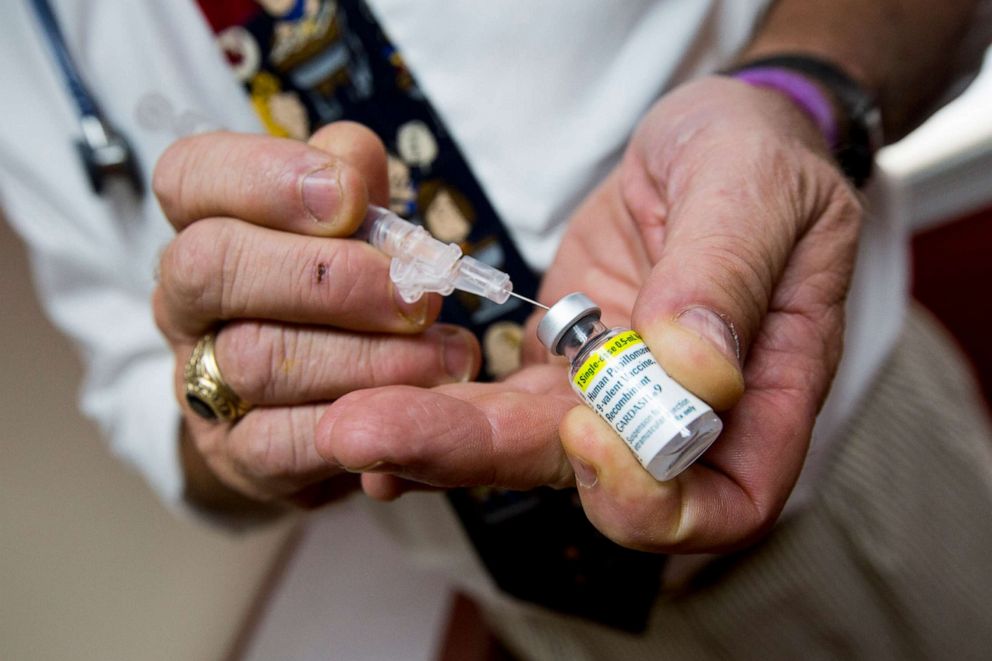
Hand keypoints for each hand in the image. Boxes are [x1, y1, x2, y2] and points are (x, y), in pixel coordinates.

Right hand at [152, 124, 479, 509]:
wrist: (331, 411)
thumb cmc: (345, 298)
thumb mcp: (353, 224)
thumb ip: (352, 180)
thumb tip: (352, 169)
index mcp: (207, 226)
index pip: (189, 176)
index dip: (265, 176)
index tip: (351, 197)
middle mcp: (188, 303)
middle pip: (211, 265)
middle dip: (326, 275)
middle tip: (415, 293)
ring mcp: (202, 384)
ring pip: (257, 359)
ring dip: (368, 355)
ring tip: (446, 354)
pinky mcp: (238, 456)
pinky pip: (283, 441)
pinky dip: (360, 420)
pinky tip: (416, 405)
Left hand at [317, 77, 859, 552]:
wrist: (710, 140)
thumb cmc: (758, 159)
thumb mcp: (756, 189)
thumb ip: (726, 274)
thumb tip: (693, 368)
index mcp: (767, 392)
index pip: (726, 501)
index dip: (652, 492)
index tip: (588, 423)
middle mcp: (683, 419)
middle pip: (594, 485)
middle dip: (482, 461)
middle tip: (378, 437)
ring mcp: (612, 398)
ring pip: (525, 447)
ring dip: (437, 440)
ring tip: (347, 422)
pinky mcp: (558, 367)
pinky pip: (495, 404)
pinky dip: (435, 410)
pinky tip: (368, 409)